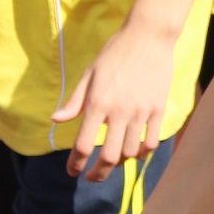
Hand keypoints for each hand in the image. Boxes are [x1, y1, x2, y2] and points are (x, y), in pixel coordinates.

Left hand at [53, 19, 175, 176]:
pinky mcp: (157, 109)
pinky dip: (142, 153)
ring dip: (120, 163)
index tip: (73, 171)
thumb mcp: (90, 74)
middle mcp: (119, 112)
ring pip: (130, 153)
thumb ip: (75, 101)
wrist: (148, 36)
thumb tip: (55, 120)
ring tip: (113, 161)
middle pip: (109, 157)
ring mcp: (141, 112)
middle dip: (98, 174)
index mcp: (98, 103)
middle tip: (92, 176)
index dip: (76, 164)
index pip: (84, 145)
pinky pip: (151, 142)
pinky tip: (135, 152)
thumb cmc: (115, 53)